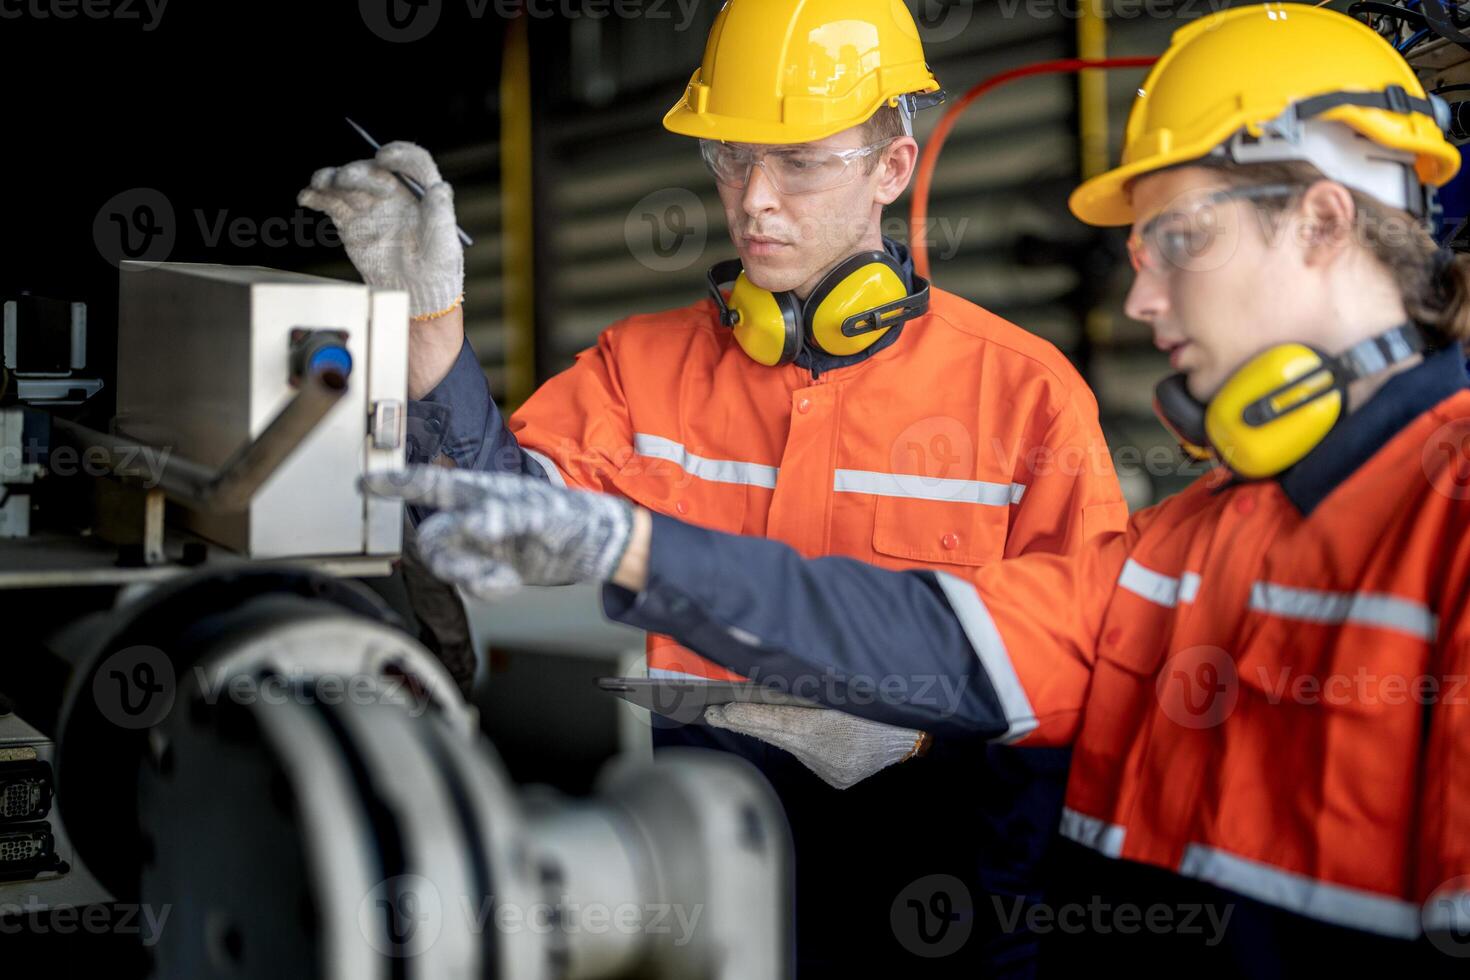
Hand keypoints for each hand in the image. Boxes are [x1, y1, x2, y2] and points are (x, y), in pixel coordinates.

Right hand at [298, 141, 464, 320]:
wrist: (412, 292)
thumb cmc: (436, 269)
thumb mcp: (445, 246)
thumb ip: (441, 215)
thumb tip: (440, 187)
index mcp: (420, 192)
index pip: (413, 163)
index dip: (400, 155)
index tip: (384, 158)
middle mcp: (394, 191)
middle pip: (374, 171)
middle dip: (358, 172)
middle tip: (345, 179)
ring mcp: (369, 203)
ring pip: (347, 183)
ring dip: (331, 178)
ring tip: (320, 183)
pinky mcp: (350, 219)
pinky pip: (331, 202)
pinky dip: (317, 197)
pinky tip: (307, 198)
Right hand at [362, 466, 635, 599]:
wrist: (600, 547)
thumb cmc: (574, 516)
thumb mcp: (541, 514)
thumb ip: (505, 516)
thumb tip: (474, 522)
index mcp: (482, 489)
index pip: (430, 484)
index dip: (395, 483)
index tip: (365, 482)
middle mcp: (476, 515)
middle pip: (433, 537)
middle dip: (448, 557)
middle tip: (474, 572)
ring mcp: (483, 542)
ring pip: (449, 564)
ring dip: (471, 576)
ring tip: (504, 580)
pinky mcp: (493, 566)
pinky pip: (471, 583)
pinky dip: (486, 587)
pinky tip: (510, 583)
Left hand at [703, 703, 929, 789]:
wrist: (918, 731)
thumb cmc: (883, 696)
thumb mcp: (844, 685)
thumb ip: (806, 686)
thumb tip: (763, 683)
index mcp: (834, 728)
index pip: (781, 722)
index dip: (749, 715)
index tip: (721, 710)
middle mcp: (831, 755)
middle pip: (778, 736)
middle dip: (745, 723)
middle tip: (714, 713)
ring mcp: (834, 770)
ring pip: (791, 747)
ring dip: (768, 731)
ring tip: (736, 716)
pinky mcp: (838, 778)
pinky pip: (807, 757)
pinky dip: (796, 742)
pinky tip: (786, 731)